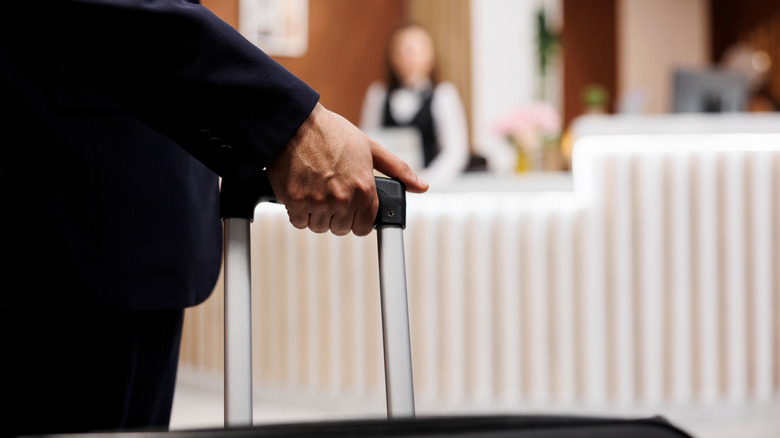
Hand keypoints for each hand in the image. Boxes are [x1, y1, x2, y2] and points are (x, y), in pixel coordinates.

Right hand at [266, 103, 427, 235]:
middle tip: (329, 194)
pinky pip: (299, 222)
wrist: (295, 122)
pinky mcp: (296, 202)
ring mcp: (318, 202)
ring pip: (319, 227)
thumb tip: (421, 187)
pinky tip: (301, 192)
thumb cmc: (332, 132)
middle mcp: (343, 199)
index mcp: (364, 189)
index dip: (357, 219)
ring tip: (315, 190)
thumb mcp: (370, 147)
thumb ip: (397, 169)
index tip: (350, 209)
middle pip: (340, 229)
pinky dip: (298, 212)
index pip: (364, 227)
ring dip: (316, 215)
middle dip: (336, 216)